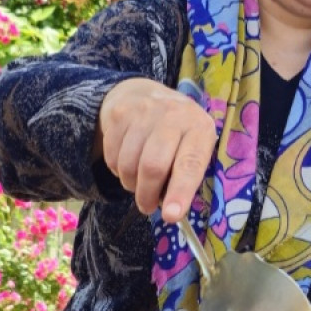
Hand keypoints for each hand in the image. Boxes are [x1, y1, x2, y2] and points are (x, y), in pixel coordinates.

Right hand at [97, 78, 217, 220]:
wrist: (142, 94)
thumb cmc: (176, 131)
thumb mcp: (192, 145)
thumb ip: (186, 174)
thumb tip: (171, 210)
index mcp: (198, 128)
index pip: (190, 164)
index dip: (180, 192)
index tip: (171, 216)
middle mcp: (173, 115)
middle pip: (153, 166)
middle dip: (147, 195)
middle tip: (147, 206)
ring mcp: (143, 112)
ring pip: (129, 165)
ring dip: (131, 184)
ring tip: (139, 181)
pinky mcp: (118, 115)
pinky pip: (112, 158)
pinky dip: (117, 170)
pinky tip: (127, 162)